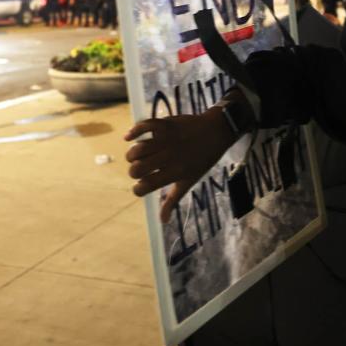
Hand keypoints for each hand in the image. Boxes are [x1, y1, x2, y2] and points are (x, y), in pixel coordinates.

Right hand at [124, 108, 236, 223]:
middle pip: (138, 168)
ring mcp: (167, 140)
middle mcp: (169, 157)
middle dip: (133, 172)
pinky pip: (144, 126)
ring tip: (135, 157)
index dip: (138, 189)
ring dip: (132, 155)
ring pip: (138, 149)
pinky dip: (134, 130)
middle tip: (139, 171)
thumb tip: (163, 220)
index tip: (141, 187)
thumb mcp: (189, 181)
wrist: (216, 132)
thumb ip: (173, 199)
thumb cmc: (202, 160)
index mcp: (175, 172)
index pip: (147, 185)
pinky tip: (129, 137)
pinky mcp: (165, 124)